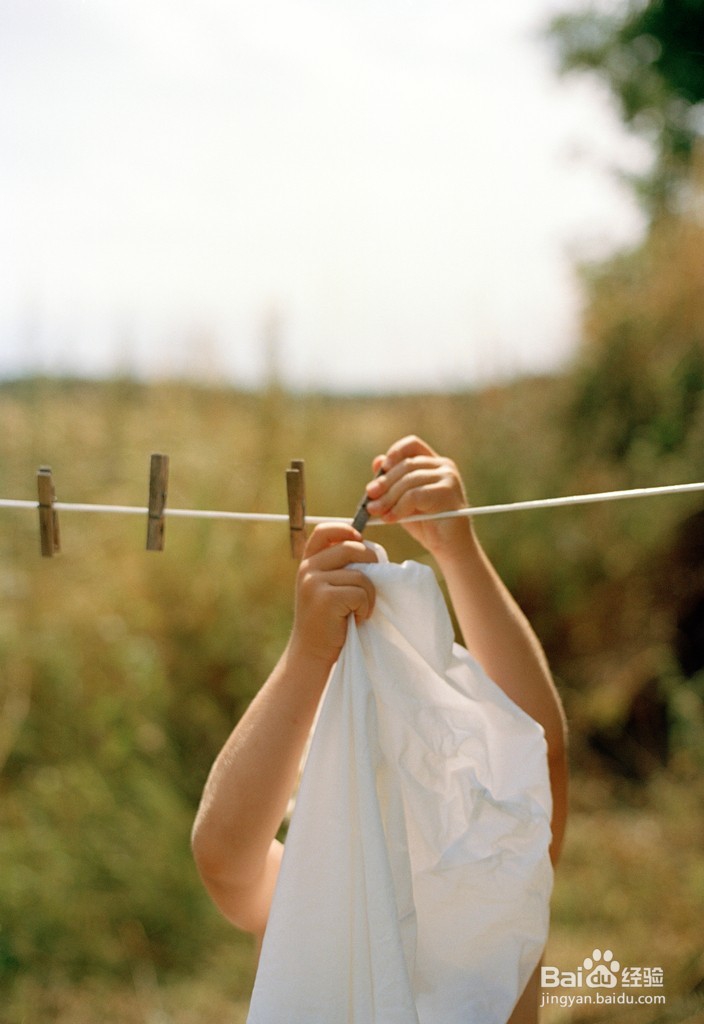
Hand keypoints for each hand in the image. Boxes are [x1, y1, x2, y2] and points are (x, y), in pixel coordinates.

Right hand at [289, 523, 377, 670]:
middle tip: (371, 585)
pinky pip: (361, 592)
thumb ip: (339, 568)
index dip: (346, 529)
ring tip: (359, 610)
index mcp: (309, 562)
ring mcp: (314, 582)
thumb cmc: (327, 621)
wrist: (311, 653)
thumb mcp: (326, 588)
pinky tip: (356, 619)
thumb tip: (372, 551)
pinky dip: (365, 607)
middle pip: (352, 548)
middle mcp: (308, 569)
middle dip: (371, 563)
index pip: (325, 531)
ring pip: (361, 575)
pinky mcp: (325, 598)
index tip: (360, 540)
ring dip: (369, 595)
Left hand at [364, 435, 472, 558]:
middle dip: (384, 483)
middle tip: (369, 498)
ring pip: (409, 481)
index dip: (395, 452)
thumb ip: (393, 483)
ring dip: (388, 497)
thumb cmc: (427, 525)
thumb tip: (377, 462)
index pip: (413, 445)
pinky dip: (398, 507)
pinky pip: (415, 495)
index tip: (381, 467)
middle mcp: (444, 466)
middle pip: (407, 465)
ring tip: (375, 511)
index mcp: (434, 464)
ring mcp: (448, 478)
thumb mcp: (404, 501)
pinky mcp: (448, 493)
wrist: (450, 548)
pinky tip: (390, 518)